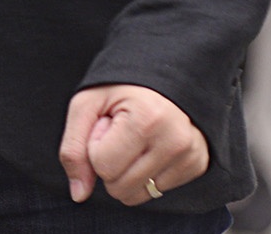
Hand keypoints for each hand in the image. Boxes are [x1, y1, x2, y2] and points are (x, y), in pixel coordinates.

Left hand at [59, 83, 208, 205]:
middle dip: (109, 164)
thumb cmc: (118, 89)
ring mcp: (190, 155)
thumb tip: (78, 194)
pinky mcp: (197, 166)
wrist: (160, 76)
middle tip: (119, 132)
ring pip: (137, 195)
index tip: (106, 124)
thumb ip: (73, 149)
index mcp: (146, 119)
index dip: (95, 146)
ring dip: (126, 172)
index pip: (103, 166)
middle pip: (119, 187)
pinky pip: (156, 192)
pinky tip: (148, 147)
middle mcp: (174, 140)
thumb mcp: (85, 105)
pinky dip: (145, 174)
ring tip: (133, 140)